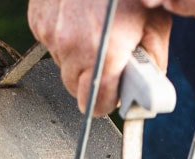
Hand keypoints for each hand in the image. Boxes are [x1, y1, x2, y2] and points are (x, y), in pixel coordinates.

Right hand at [28, 0, 172, 114]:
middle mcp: (73, 48)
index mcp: (105, 55)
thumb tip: (149, 88)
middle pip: (77, 89)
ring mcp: (52, 34)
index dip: (108, 100)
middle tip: (108, 53)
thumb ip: (153, 59)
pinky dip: (64, 35)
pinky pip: (50, 44)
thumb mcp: (156, 19)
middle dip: (93, 78)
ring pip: (63, 65)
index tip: (114, 92)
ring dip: (78, 55)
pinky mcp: (39, 20)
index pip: (97, 106)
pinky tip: (78, 17)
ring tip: (94, 27)